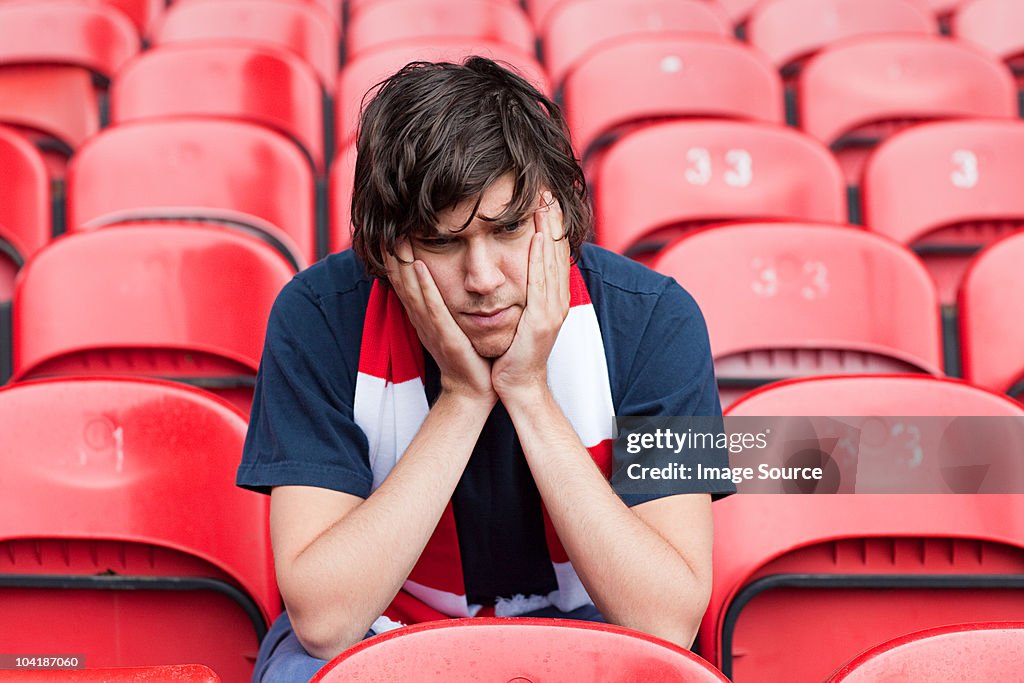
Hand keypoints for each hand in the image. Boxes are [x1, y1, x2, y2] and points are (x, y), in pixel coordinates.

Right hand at [385, 239, 496, 404]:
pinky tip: (419, 267)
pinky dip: (424, 287)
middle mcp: (421, 320)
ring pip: (411, 290)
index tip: (390, 231)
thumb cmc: (467, 356)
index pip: (403, 282)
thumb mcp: (450, 325)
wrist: (474, 390)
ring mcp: (431, 328)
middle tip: (386, 226)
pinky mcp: (445, 337)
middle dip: (393, 255)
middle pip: (401, 282)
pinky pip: (432, 308)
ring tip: (397, 238)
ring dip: (403, 264)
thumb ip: (442, 304)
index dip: (394, 258)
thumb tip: (439, 280)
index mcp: (422, 316)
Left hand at [491, 192, 569, 402]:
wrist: (517, 385)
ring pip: (554, 263)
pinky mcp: (543, 321)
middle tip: (549, 191)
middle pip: (559, 252)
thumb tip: (514, 271)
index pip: (554, 255)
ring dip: (551, 231)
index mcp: (552, 298)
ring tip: (546, 204)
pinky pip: (543, 283)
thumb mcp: (520, 317)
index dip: (552, 226)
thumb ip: (521, 294)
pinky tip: (539, 238)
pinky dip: (542, 259)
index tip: (546, 200)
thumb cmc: (513, 352)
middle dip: (555, 221)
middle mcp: (557, 301)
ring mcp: (553, 311)